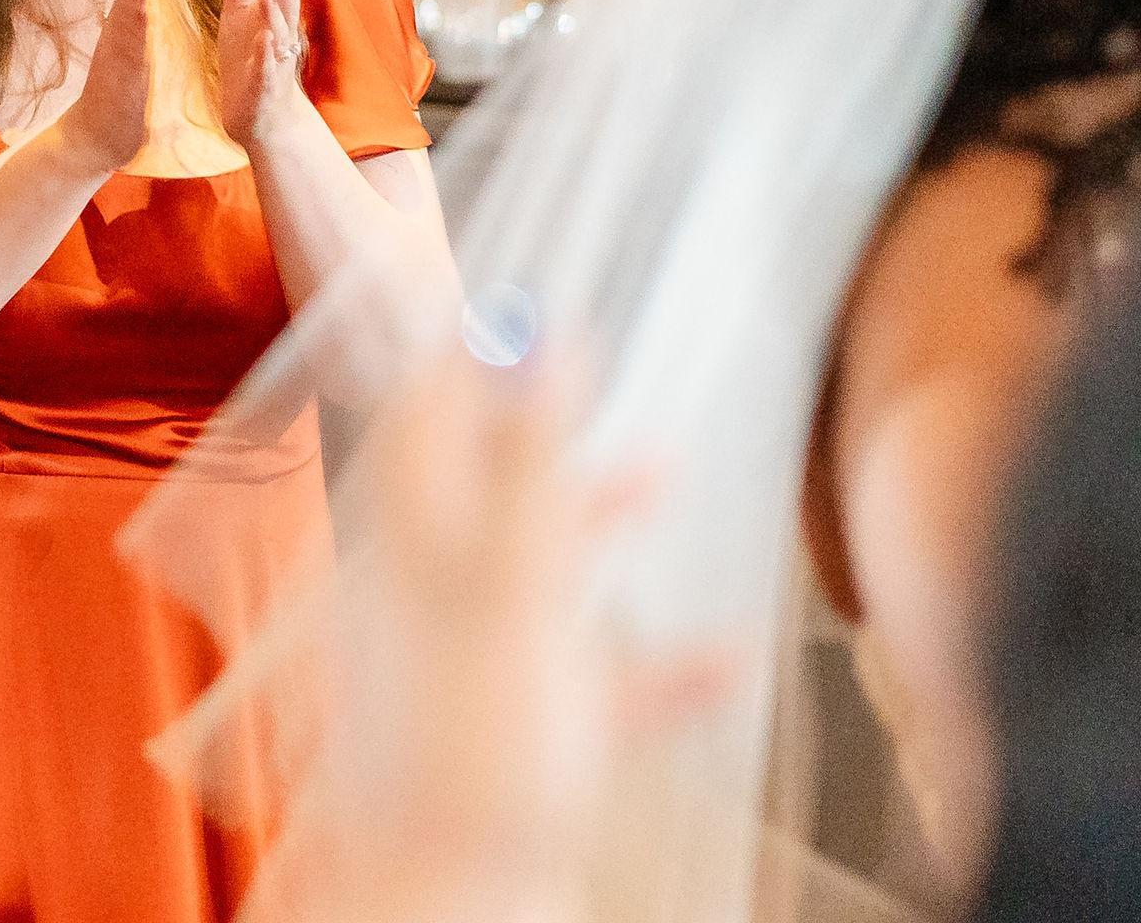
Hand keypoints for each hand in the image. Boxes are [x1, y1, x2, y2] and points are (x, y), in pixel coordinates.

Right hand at [52, 0, 168, 174]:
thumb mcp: (136, 60)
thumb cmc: (120, 101)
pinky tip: (141, 9)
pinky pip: (128, 48)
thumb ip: (140, 35)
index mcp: (127, 33)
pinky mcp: (119, 78)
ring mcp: (116, 56)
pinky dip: (134, 26)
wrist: (93, 140)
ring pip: (128, 12)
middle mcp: (118, 38)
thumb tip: (148, 11)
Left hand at [214, 0, 310, 140]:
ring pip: (277, 37)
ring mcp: (272, 64)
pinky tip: (262, 41)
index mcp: (274, 18)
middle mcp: (279, 38)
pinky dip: (265, 58)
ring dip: (275, 15)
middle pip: (285, 8)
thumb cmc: (251, 55)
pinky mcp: (260, 89)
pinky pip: (265, 72)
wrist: (259, 114)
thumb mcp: (241, 11)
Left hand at [311, 349, 729, 918]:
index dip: (450, 340)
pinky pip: (592, 686)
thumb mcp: (513, 581)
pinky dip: (654, 665)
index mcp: (414, 543)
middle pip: (474, 480)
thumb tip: (537, 326)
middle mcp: (431, 598)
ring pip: (533, 571)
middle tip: (576, 351)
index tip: (481, 279)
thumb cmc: (474, 747)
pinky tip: (726, 659)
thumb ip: (531, 460)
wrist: (452, 906)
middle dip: (529, 416)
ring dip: (597, 518)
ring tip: (666, 469)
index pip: (419, 410)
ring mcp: (473, 672)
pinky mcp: (519, 746)